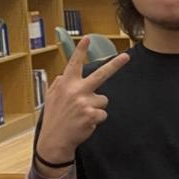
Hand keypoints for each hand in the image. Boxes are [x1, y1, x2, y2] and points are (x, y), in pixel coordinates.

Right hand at [38, 37, 129, 161]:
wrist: (54, 140)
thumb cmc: (55, 118)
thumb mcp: (52, 98)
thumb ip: (59, 85)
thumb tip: (64, 75)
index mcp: (66, 84)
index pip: (74, 64)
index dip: (81, 51)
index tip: (88, 38)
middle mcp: (76, 90)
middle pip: (101, 74)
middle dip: (115, 64)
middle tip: (127, 56)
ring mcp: (84, 102)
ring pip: (103, 100)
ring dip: (96, 107)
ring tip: (82, 115)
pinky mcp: (91, 114)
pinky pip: (103, 114)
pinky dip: (97, 119)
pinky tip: (85, 123)